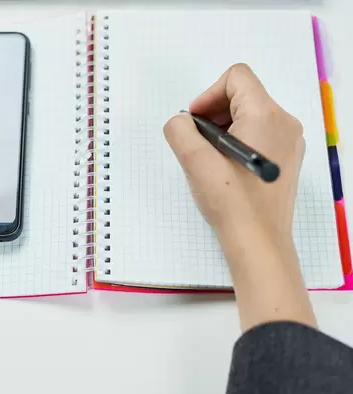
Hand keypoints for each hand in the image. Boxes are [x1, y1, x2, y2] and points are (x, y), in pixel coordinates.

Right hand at [163, 64, 315, 330]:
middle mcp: (284, 123)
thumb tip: (181, 123)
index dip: (208, 94)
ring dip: (223, 128)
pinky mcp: (286, 160)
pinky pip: (259, 134)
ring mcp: (289, 142)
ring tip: (209, 158)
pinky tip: (224, 169)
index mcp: (266, 115)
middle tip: (197, 141)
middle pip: (244, 95)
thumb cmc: (231, 201)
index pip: (237, 77)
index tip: (195, 123)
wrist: (258, 241)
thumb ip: (180, 130)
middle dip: (214, 112)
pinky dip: (237, 141)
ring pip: (250, 115)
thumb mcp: (195, 161)